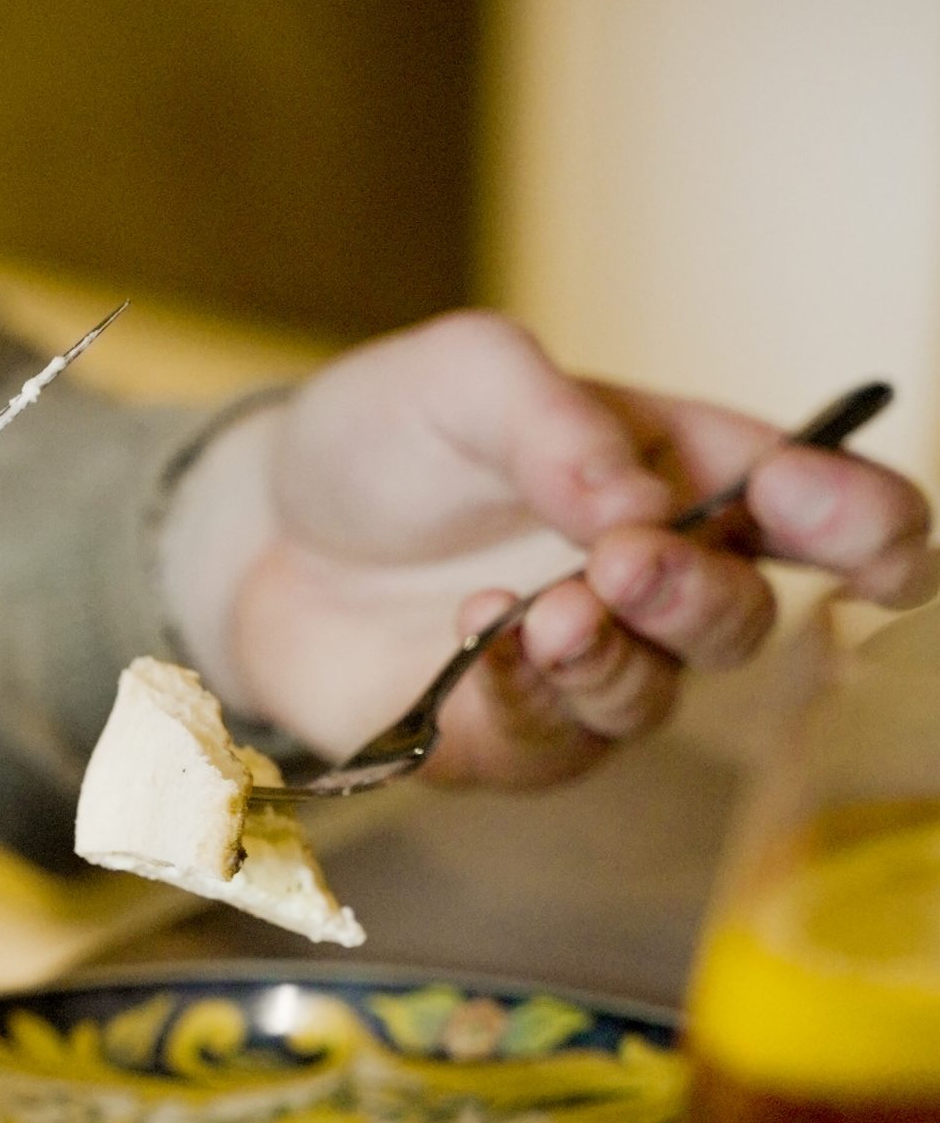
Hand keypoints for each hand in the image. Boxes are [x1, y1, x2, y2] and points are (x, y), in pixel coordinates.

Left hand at [164, 313, 936, 787]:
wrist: (258, 534)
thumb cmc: (382, 442)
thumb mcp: (461, 376)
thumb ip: (554, 422)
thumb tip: (637, 501)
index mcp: (680, 473)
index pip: (816, 512)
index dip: (864, 527)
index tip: (846, 526)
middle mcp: (652, 584)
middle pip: (742, 624)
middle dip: (699, 598)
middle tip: (624, 563)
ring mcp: (585, 673)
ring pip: (653, 699)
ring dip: (610, 660)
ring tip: (543, 614)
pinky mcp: (511, 741)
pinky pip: (549, 747)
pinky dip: (519, 698)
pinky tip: (472, 643)